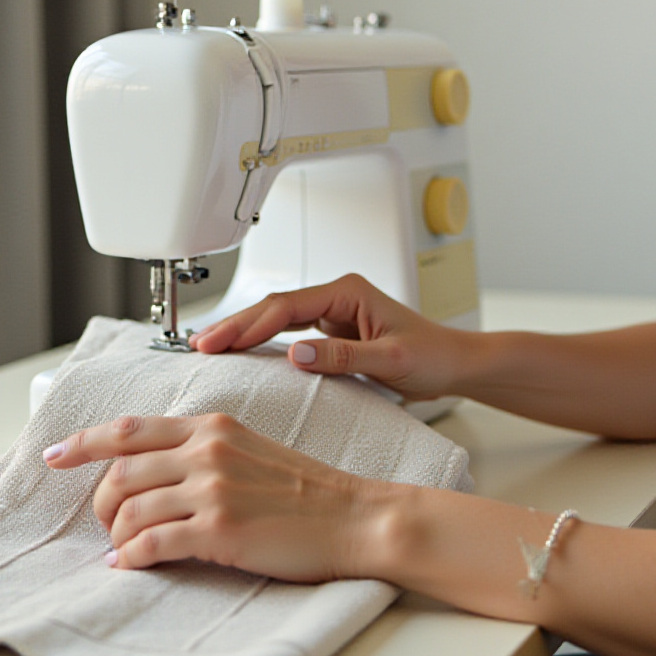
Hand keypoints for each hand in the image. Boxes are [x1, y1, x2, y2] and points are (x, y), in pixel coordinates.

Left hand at [43, 413, 387, 580]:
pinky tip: (132, 565)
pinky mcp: (219, 529)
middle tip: (104, 524)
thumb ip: (203, 451)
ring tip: (122, 549)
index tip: (57, 455)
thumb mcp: (250, 449)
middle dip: (99, 504)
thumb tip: (154, 474)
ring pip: (129, 509)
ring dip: (115, 535)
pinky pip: (151, 544)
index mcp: (212, 427)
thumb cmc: (307, 490)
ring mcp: (212, 489)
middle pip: (120, 471)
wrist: (354, 517)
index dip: (84, 442)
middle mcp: (207, 450)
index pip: (130, 428)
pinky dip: (131, 558)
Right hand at [189, 273, 470, 402]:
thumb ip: (344, 357)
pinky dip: (262, 343)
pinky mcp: (332, 333)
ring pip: (276, 318)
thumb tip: (295, 354)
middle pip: (273, 307)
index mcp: (348, 291)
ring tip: (208, 348)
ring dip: (244, 332)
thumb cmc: (433, 355)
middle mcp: (336, 297)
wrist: (456, 364)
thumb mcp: (391, 359)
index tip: (221, 342)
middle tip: (199, 345)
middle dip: (235, 324)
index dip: (250, 324)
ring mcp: (332, 314)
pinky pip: (288, 334)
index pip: (286, 305)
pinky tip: (241, 354)